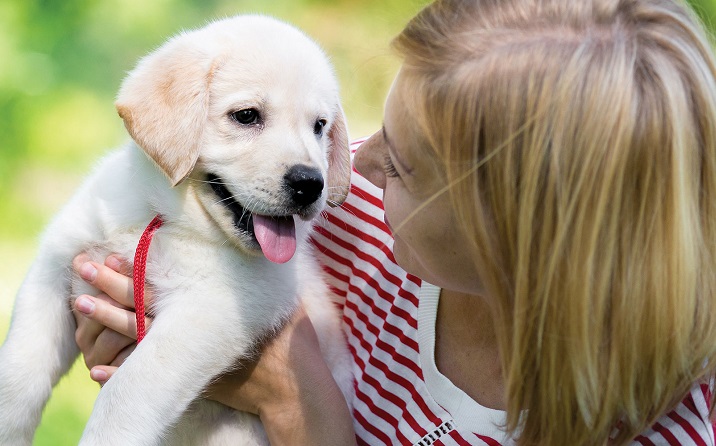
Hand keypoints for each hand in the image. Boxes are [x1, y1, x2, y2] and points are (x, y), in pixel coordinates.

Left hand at [71, 253, 355, 443]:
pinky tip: (98, 372)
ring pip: (133, 337)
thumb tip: (257, 238)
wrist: (286, 382)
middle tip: (80, 267)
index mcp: (203, 305)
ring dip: (104, 323)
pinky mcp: (184, 376)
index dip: (127, 272)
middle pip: (137, 304)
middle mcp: (188, 326)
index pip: (156, 285)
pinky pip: (144, 377)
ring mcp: (183, 353)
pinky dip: (120, 374)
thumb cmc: (284, 335)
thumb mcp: (274, 293)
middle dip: (107, 285)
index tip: (104, 256)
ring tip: (80, 306)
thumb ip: (257, 269)